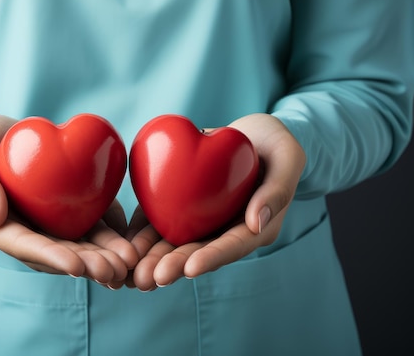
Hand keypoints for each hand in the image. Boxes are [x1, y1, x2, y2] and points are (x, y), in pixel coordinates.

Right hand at [0, 114, 138, 287]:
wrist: (4, 134)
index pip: (25, 247)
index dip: (51, 258)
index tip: (76, 267)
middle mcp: (25, 233)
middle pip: (57, 254)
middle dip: (86, 264)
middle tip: (114, 270)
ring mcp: (49, 226)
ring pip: (78, 246)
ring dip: (103, 257)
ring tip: (129, 262)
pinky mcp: (69, 214)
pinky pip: (92, 229)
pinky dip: (112, 238)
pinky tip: (133, 245)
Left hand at [127, 113, 305, 290]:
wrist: (255, 134)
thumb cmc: (278, 144)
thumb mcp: (288, 158)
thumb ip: (277, 190)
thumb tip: (257, 223)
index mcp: (255, 226)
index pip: (232, 246)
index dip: (211, 258)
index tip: (190, 269)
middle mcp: (226, 229)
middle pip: (198, 251)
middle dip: (173, 266)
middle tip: (148, 279)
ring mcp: (204, 221)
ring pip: (176, 242)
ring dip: (153, 258)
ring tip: (132, 274)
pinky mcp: (184, 207)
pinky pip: (161, 221)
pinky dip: (144, 233)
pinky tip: (125, 246)